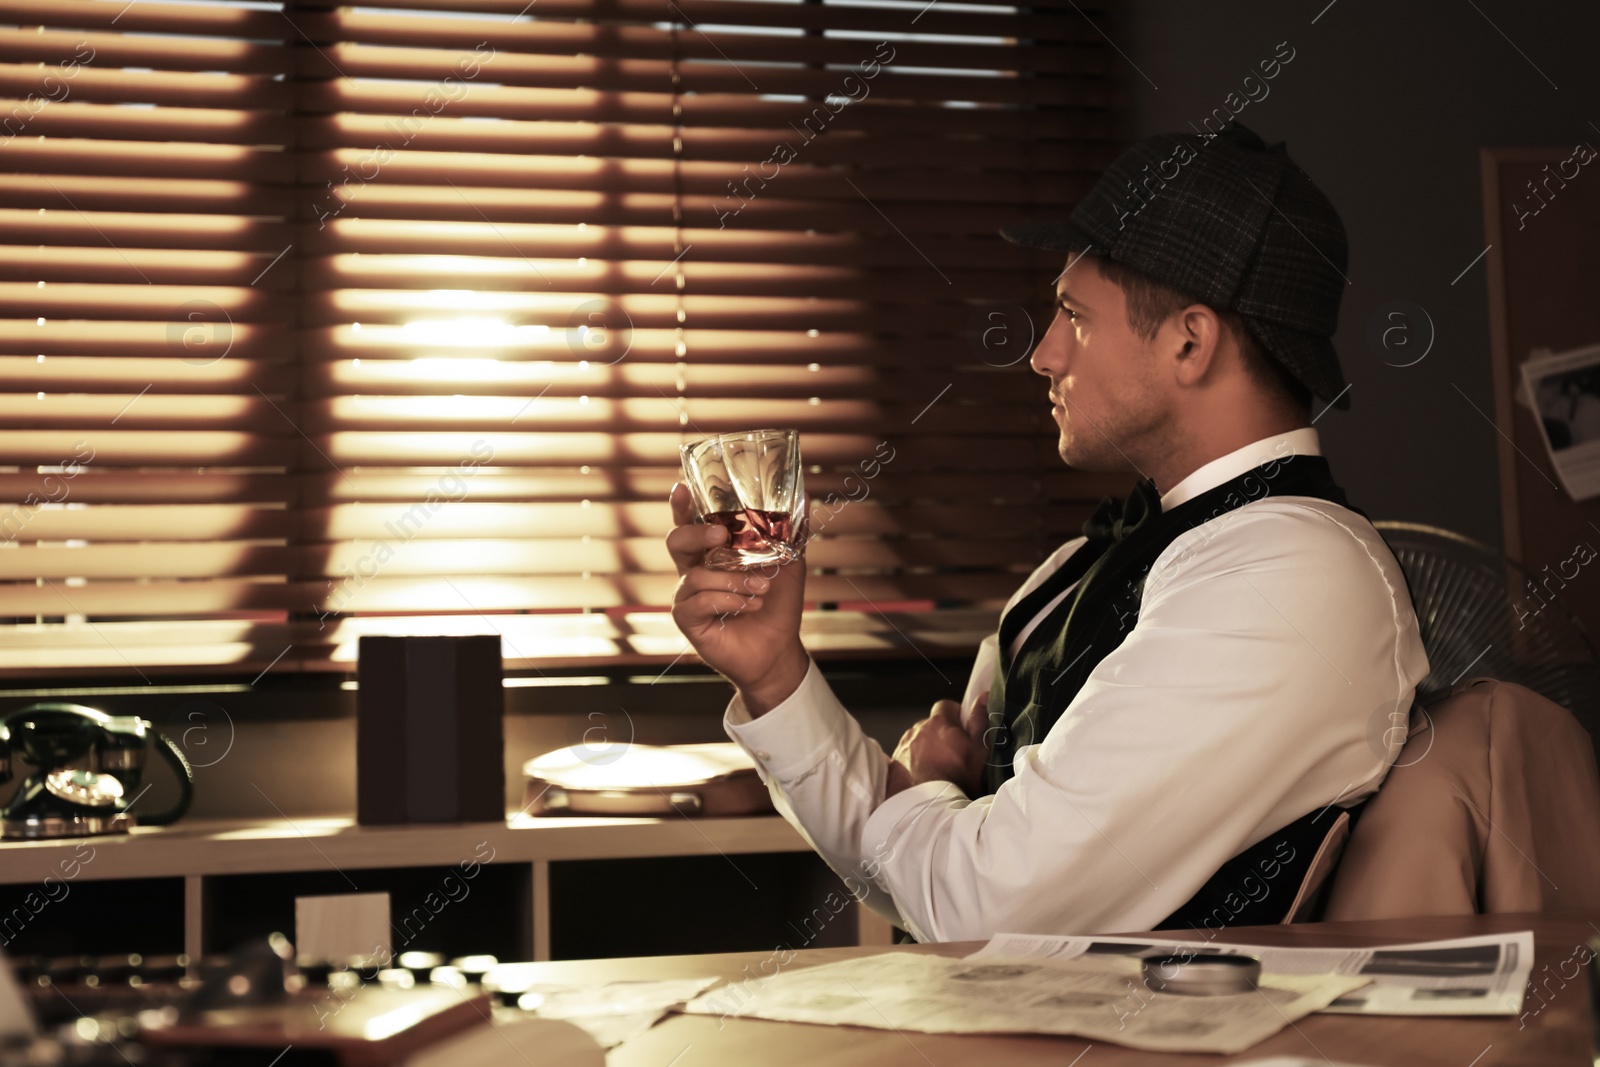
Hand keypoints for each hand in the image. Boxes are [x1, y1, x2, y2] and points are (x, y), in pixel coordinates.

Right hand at [667, 483, 808, 714]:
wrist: (779, 648)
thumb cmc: (778, 604)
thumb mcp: (790, 563)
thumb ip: (791, 532)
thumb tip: (806, 497)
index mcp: (712, 552)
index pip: (689, 523)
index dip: (681, 506)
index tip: (682, 488)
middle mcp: (694, 570)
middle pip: (676, 541)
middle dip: (696, 533)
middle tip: (722, 534)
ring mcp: (688, 596)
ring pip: (696, 575)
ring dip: (733, 580)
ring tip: (760, 589)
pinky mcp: (688, 620)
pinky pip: (699, 601)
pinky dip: (728, 601)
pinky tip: (750, 606)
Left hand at [885, 697, 988, 798]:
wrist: (930, 809)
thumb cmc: (959, 779)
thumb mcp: (980, 750)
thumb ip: (980, 720)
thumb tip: (983, 697)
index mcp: (939, 723)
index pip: (946, 705)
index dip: (956, 716)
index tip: (963, 730)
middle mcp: (916, 730)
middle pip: (931, 724)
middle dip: (941, 734)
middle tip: (953, 754)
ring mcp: (902, 747)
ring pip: (917, 741)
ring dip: (926, 749)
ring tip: (938, 769)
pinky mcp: (892, 764)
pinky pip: (906, 757)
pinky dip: (913, 763)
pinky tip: (923, 778)